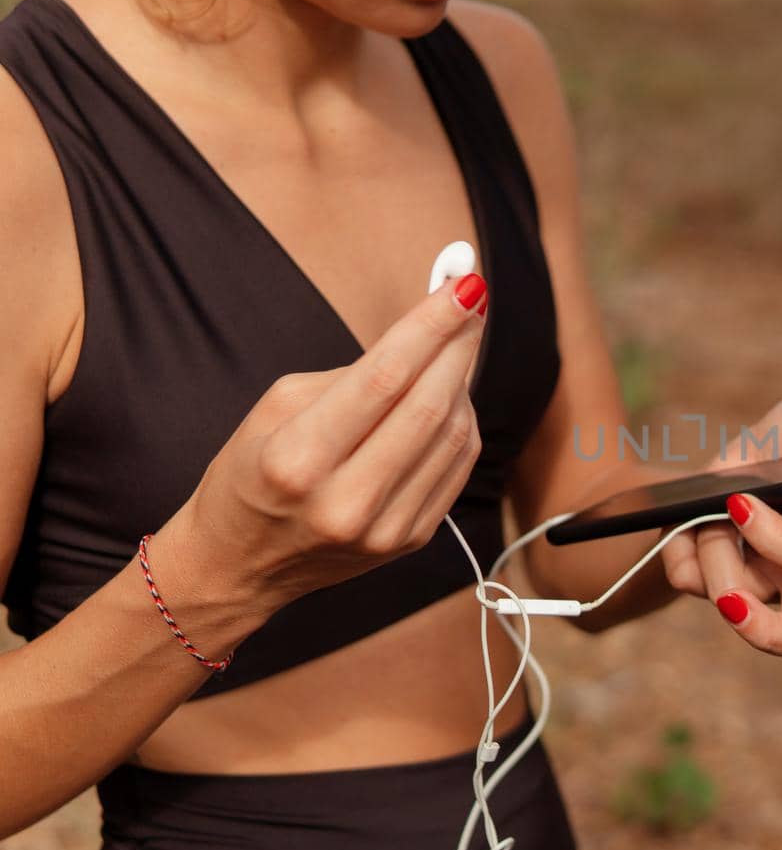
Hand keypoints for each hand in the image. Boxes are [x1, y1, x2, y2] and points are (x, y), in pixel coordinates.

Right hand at [172, 273, 489, 614]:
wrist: (239, 564)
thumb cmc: (251, 474)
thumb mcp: (274, 410)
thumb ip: (351, 374)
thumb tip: (425, 336)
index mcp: (297, 461)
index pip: (385, 378)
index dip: (431, 326)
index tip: (464, 285)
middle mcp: (345, 502)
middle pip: (429, 405)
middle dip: (458, 342)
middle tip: (473, 298)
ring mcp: (385, 529)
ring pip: (454, 435)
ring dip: (462, 378)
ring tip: (454, 344)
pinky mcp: (411, 540)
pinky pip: (457, 466)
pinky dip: (461, 421)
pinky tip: (450, 393)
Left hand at [659, 390, 781, 658]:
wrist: (758, 444)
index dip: (775, 541)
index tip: (739, 500)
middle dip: (760, 630)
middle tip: (727, 601)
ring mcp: (762, 583)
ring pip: (727, 596)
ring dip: (706, 548)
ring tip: (708, 510)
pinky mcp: (724, 582)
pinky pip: (689, 582)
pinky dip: (678, 548)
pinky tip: (689, 519)